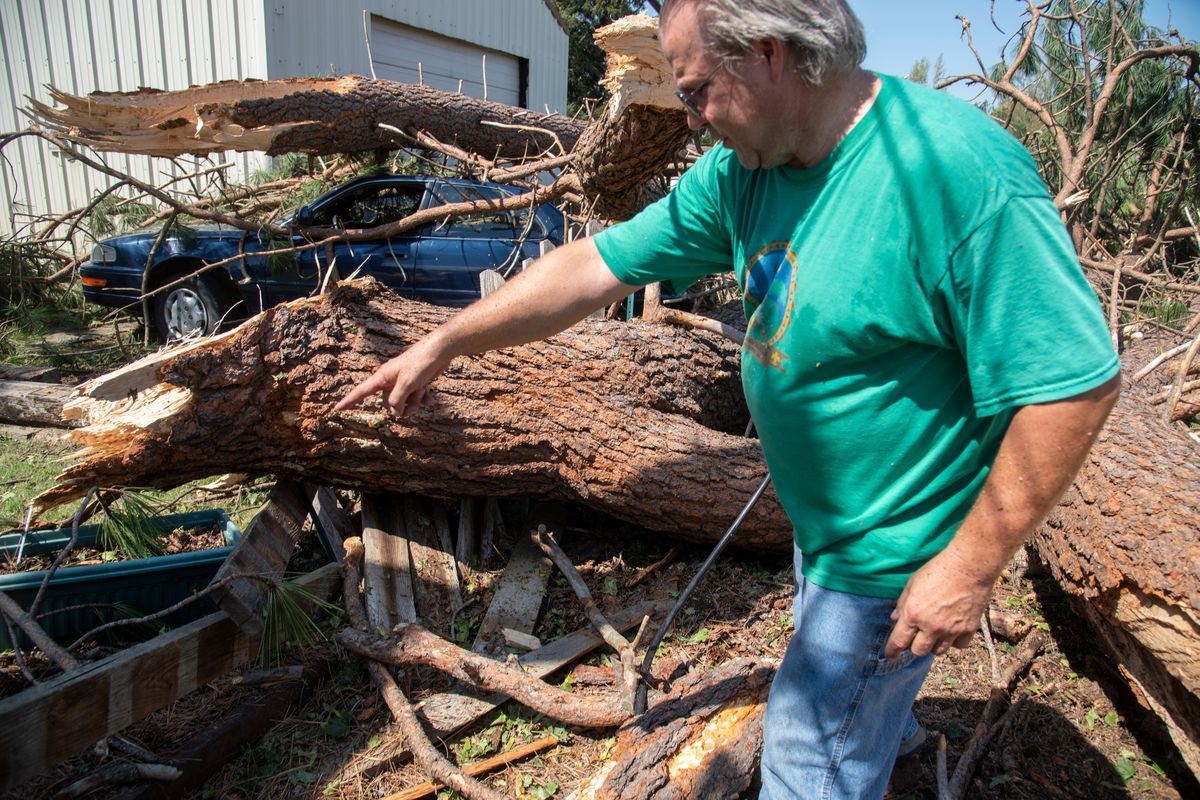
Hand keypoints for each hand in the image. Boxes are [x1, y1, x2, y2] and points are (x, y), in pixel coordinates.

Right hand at [334, 336, 450, 415]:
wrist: (440, 350)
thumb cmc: (421, 363)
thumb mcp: (407, 384)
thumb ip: (397, 400)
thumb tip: (395, 413)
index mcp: (382, 377)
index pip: (361, 391)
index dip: (349, 401)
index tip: (337, 409)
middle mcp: (390, 380)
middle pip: (388, 403)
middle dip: (402, 406)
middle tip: (414, 396)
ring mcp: (403, 382)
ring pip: (404, 403)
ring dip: (415, 402)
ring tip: (424, 392)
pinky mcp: (415, 383)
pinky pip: (415, 398)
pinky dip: (422, 398)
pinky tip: (431, 397)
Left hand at [884, 547, 994, 659]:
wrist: (968, 567)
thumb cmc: (938, 570)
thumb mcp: (912, 583)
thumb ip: (902, 604)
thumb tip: (895, 619)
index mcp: (913, 614)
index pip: (899, 641)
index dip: (892, 652)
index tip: (890, 656)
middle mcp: (931, 626)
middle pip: (919, 651)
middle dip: (914, 646)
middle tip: (916, 638)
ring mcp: (951, 630)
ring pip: (938, 651)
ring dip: (934, 644)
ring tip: (935, 633)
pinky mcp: (969, 629)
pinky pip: (958, 645)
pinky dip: (954, 641)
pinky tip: (953, 631)